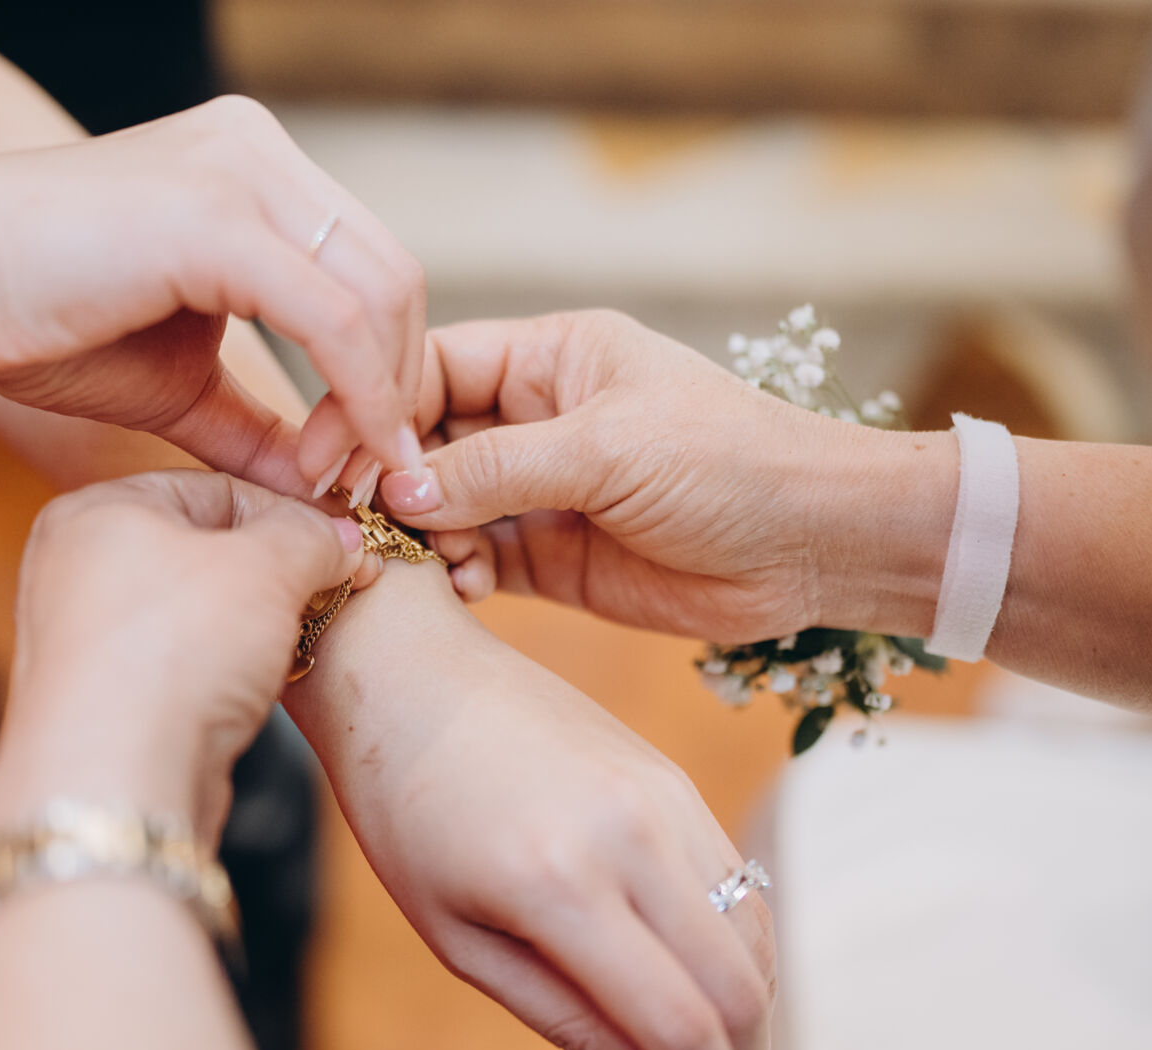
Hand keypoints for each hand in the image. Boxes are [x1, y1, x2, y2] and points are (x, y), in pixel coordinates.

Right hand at [0, 96, 427, 490]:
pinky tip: (322, 461)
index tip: (358, 465)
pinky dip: (351, 398)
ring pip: (379, 296)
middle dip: (395, 393)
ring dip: (376, 404)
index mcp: (254, 171)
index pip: (371, 272)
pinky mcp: (218, 217)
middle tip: (364, 480)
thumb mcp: (175, 383)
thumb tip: (322, 489)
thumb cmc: (31, 322)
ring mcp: (242, 171)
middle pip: (393, 281)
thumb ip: (256, 425)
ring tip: (334, 478)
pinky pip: (333, 318)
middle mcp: (258, 152)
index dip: (386, 376)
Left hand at [0, 470, 362, 839]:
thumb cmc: (174, 654)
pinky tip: (257, 688)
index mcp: (96, 511)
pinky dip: (225, 668)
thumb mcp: (266, 569)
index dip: (289, 514)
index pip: (213, 489)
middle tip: (331, 590)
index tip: (341, 545)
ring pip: (195, 611)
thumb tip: (341, 539)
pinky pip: (181, 664)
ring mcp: (85, 639)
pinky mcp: (104, 700)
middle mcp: (76, 570)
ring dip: (255, 624)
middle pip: (203, 550)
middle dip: (276, 572)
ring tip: (297, 641)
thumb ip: (310, 538)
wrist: (119, 779)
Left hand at [283, 563, 778, 1049]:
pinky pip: (738, 881)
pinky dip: (741, 952)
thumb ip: (566, 1022)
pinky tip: (711, 990)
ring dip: (755, 1018)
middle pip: (739, 987)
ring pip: (754, 934)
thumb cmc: (406, 810)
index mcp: (558, 884)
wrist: (409, 669)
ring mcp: (662, 795)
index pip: (679, 1025)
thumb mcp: (458, 938)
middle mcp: (630, 834)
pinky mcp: (672, 775)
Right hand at [377, 310, 953, 642]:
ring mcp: (542, 492)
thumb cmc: (731, 462)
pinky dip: (457, 577)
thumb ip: (499, 467)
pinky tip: (466, 588)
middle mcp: (536, 420)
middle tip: (357, 518)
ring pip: (442, 508)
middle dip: (388, 479)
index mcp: (551, 360)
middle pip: (423, 440)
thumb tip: (396, 489)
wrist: (816, 545)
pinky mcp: (552, 560)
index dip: (376, 405)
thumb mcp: (608, 448)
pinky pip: (475, 562)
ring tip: (435, 560)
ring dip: (424, 535)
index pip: (432, 367)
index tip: (335, 454)